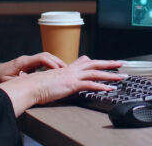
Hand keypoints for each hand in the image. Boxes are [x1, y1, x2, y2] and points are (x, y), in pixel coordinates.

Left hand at [0, 52, 67, 85]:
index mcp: (23, 62)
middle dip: (58, 62)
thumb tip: (32, 83)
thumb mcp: (8, 82)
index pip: (42, 58)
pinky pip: (41, 63)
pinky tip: (54, 73)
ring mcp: (26, 62)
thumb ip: (20, 81)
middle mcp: (25, 60)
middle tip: (68, 70)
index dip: (52, 63)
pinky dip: (50, 66)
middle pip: (46, 56)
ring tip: (65, 71)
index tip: (60, 71)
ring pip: (45, 59)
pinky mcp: (25, 66)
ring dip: (55, 64)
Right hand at [0, 56, 123, 114]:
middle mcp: (72, 69)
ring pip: (96, 72)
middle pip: (95, 63)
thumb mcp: (52, 79)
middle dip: (109, 63)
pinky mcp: (72, 85)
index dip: (97, 62)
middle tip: (121, 63)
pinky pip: (90, 84)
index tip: (107, 63)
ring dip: (110, 74)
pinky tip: (109, 89)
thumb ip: (61, 77)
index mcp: (67, 68)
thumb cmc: (38, 85)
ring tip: (121, 77)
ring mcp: (72, 76)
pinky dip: (101, 86)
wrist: (30, 86)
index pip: (86, 62)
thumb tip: (65, 81)